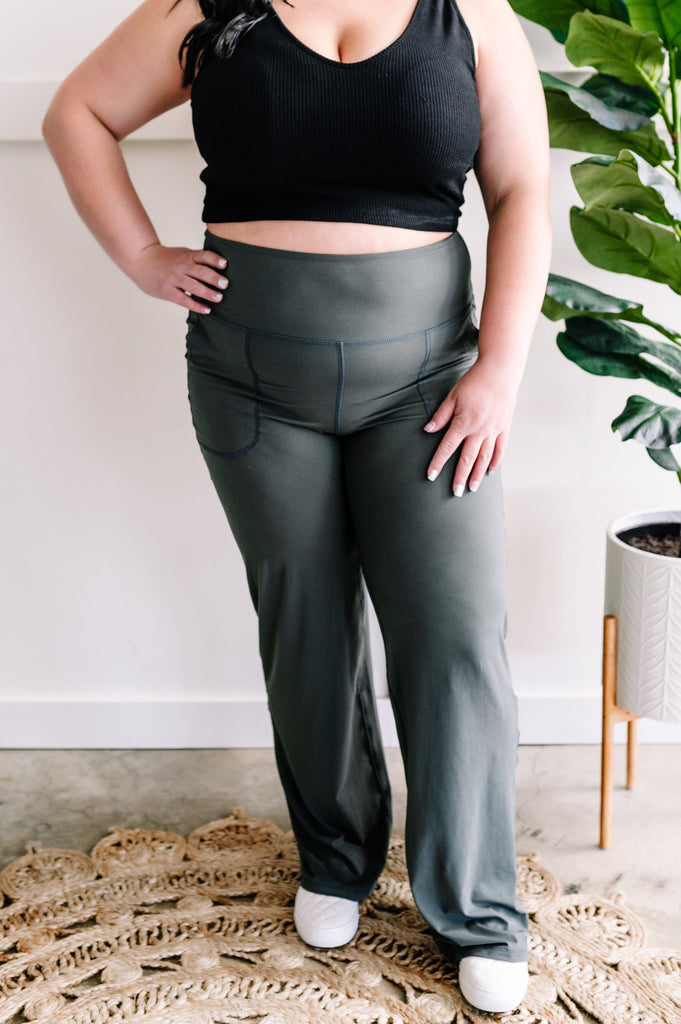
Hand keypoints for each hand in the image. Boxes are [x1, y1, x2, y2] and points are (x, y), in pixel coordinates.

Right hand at [127, 243, 228, 312]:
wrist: (142, 261)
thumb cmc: (167, 259)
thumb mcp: (182, 254)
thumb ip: (198, 260)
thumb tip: (221, 269)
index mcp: (187, 255)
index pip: (204, 256)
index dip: (215, 260)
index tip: (225, 265)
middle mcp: (181, 266)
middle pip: (200, 271)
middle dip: (214, 278)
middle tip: (225, 284)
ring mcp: (174, 279)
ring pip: (193, 286)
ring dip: (207, 292)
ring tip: (219, 298)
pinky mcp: (168, 291)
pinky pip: (184, 300)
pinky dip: (196, 305)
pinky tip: (207, 310)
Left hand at [424, 358, 519, 494]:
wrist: (500, 372)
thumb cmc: (474, 382)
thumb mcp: (452, 396)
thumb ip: (441, 416)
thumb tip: (427, 430)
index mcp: (463, 424)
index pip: (447, 448)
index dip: (438, 463)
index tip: (431, 476)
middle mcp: (479, 431)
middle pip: (467, 459)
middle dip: (459, 477)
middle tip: (455, 493)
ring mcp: (493, 431)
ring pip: (484, 458)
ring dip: (477, 475)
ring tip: (472, 488)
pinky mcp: (504, 428)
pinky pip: (500, 449)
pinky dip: (495, 462)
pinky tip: (490, 471)